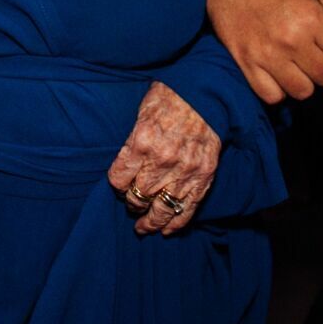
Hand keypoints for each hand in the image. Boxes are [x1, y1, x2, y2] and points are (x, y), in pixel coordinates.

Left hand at [108, 83, 218, 235]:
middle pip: (137, 197)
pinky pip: (187, 208)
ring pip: (161, 210)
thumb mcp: (141, 112)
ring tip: (144, 228)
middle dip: (131, 203)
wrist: (206, 94)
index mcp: (141, 143)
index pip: (118, 179)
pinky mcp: (203, 177)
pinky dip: (176, 223)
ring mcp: (184, 172)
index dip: (116, 185)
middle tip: (131, 203)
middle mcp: (161, 161)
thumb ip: (133, 141)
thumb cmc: (170, 97)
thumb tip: (125, 163)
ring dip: (150, 222)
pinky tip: (167, 230)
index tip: (119, 185)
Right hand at [207, 0, 322, 103]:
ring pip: (303, 91)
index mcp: (311, 18)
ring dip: (304, 81)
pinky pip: (272, 96)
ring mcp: (267, 54)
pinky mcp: (246, 63)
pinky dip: (278, 90)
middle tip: (314, 54)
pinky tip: (278, 73)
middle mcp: (291, 39)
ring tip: (296, 65)